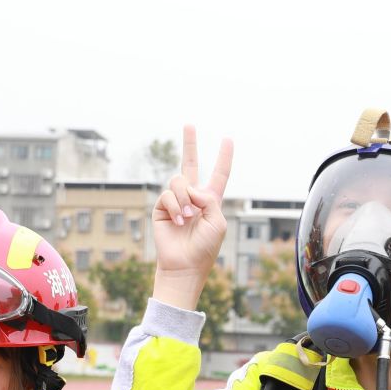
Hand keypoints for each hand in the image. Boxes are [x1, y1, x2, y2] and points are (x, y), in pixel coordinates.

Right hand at [149, 124, 234, 309]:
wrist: (184, 265)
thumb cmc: (205, 248)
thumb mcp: (217, 221)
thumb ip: (209, 198)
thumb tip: (190, 187)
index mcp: (210, 201)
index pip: (218, 175)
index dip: (224, 158)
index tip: (228, 139)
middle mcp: (192, 197)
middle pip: (190, 164)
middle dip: (190, 144)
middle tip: (190, 124)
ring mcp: (176, 201)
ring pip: (179, 180)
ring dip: (185, 198)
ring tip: (187, 218)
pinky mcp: (162, 207)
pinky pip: (168, 194)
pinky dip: (176, 207)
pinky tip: (178, 222)